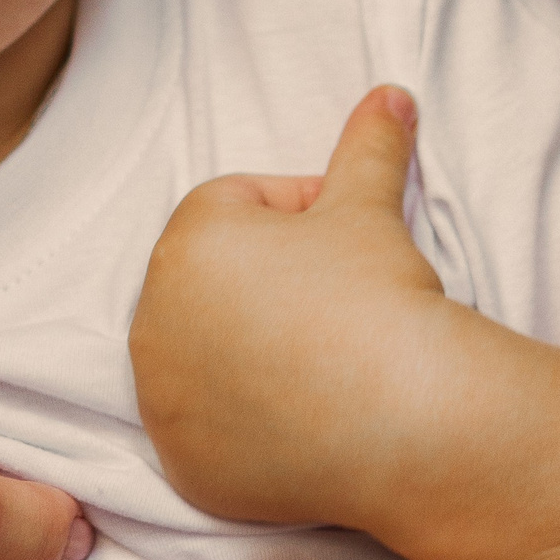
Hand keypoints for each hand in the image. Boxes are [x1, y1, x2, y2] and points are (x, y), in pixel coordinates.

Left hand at [132, 86, 466, 534]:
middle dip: (263, 285)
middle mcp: (152, 318)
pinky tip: (298, 421)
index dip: (299, 218)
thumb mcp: (371, 205)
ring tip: (318, 364)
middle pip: (212, 284)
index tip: (346, 248)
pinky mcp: (183, 466)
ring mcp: (162, 401)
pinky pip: (207, 433)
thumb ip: (368, 142)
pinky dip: (241, 426)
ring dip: (245, 353)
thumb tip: (391, 94)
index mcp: (186, 239)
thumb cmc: (380, 297)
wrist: (407, 417)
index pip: (237, 208)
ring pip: (202, 358)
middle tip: (334, 307)